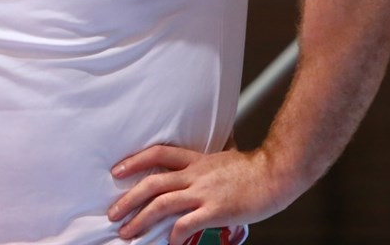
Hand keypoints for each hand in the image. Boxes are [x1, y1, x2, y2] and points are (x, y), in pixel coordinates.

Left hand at [107, 145, 288, 244]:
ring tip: (126, 232)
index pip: (159, 154)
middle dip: (128, 199)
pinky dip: (172, 235)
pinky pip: (185, 224)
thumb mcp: (224, 160)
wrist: (276, 173)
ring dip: (139, 219)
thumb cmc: (255, 170)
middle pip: (152, 183)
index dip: (135, 161)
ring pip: (162, 203)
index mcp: (197, 160)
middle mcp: (196, 175)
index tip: (117, 171)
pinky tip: (167, 242)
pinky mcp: (214, 210)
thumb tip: (197, 173)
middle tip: (112, 213)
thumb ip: (207, 167)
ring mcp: (204, 192)